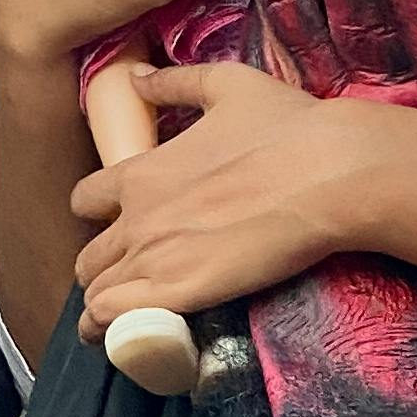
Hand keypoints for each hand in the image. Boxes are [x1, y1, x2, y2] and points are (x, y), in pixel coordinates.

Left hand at [72, 62, 405, 337]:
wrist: (330, 172)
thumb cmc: (288, 127)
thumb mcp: (226, 85)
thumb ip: (175, 83)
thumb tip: (138, 76)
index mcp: (143, 171)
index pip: (86, 200)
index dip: (96, 217)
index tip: (115, 228)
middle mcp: (137, 216)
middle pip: (88, 257)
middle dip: (100, 271)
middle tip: (124, 283)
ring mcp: (155, 257)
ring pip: (97, 294)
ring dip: (102, 309)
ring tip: (117, 325)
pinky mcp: (180, 292)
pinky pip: (115, 319)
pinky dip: (111, 330)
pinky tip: (122, 339)